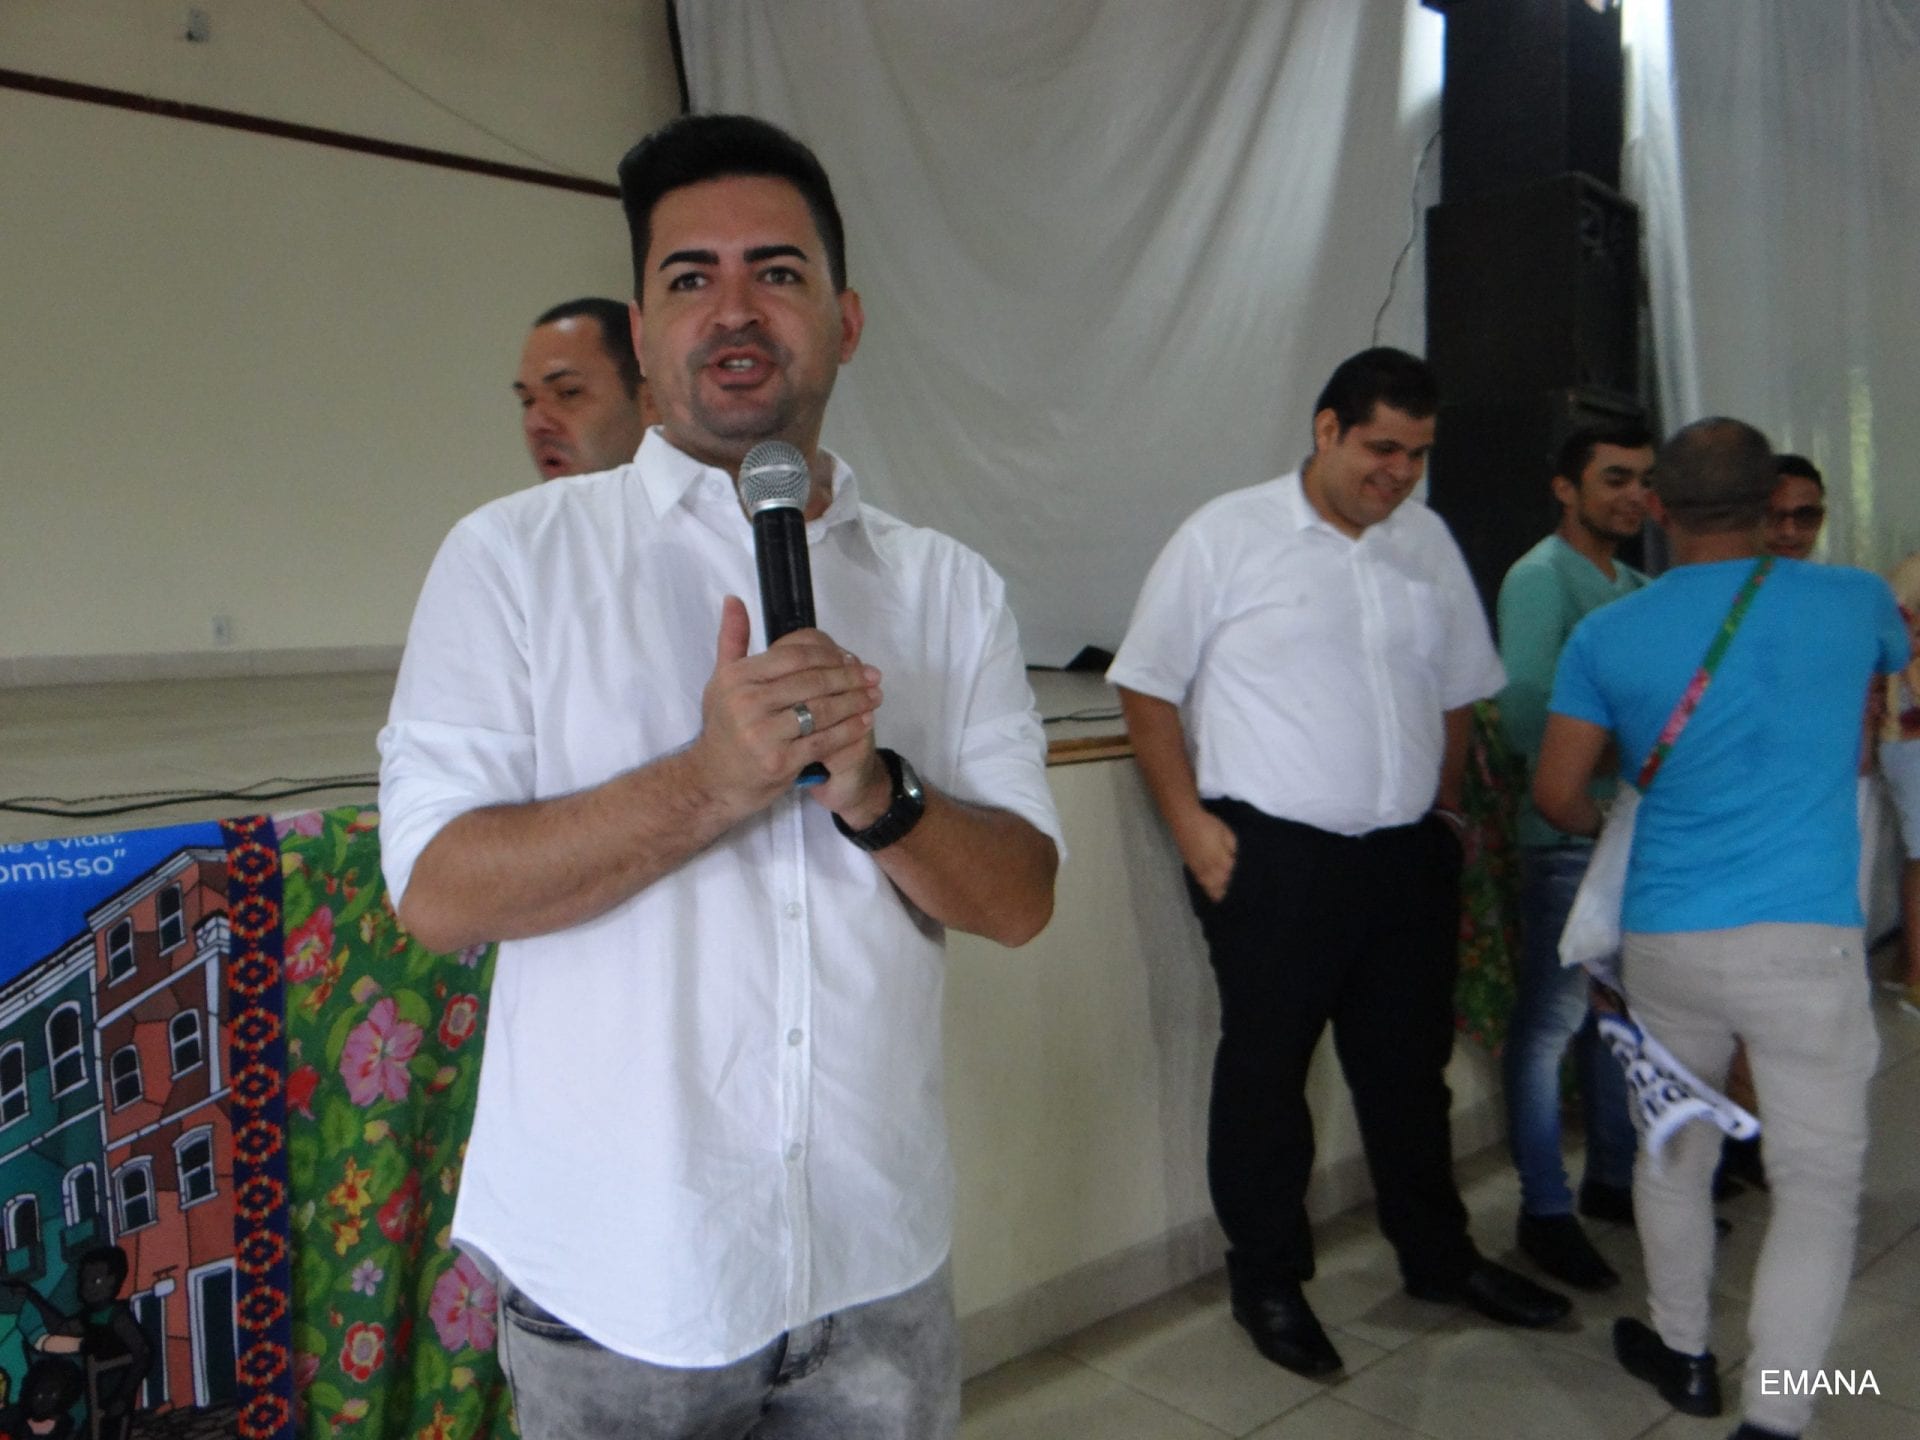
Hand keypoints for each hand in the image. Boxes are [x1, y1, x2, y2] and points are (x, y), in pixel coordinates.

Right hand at [688, 597, 881, 818]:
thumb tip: (734, 598)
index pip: (795, 655)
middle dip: (850, 678)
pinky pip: (824, 740)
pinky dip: (849, 729)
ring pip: (822, 710)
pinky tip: (865, 721)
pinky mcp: (779, 761)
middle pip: (813, 681)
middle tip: (873, 675)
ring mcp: (763, 734)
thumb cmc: (725, 727)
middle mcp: (748, 703)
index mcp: (738, 677)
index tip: (852, 658)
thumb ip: (732, 639)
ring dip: (856, 702)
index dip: (830, 655)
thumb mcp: (721, 680)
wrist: (713, 780)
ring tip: (875, 696)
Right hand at [1175, 808, 1237, 902]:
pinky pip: (1202, 884)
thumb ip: (1234, 849)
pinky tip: (1214, 892)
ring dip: (1220, 894)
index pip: (1234, 877)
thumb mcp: (1227, 834)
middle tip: (1242, 898)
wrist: (1185, 821)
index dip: (1241, 883)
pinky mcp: (1192, 869)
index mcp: (1221, 860)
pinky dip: (1209, 890)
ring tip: (1228, 900)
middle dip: (1231, 892)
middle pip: (1223, 886)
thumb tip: (1241, 861)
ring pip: (1211, 888)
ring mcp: (1200, 870)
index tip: (1250, 888)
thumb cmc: (1209, 825)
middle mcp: (1211, 869)